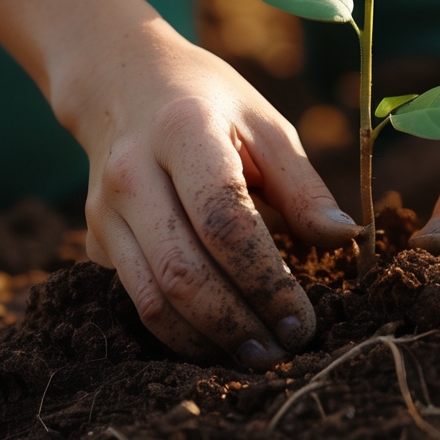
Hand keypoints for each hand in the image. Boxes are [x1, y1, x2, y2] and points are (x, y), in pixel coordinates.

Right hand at [57, 20, 360, 366]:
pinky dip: (178, 333)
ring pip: (152, 298)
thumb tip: (345, 240)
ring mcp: (104, 210)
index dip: (267, 282)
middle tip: (284, 351)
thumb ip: (303, 186)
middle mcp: (132, 173)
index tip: (305, 319)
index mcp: (183, 132)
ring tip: (256, 356)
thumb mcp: (264, 124)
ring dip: (206, 341)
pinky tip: (219, 341)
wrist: (121, 83)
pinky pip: (136, 300)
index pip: (225, 223)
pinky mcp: (94, 239)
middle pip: (184, 272)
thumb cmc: (210, 105)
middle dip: (238, 323)